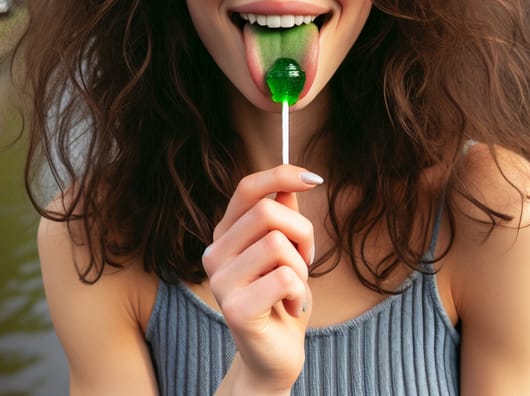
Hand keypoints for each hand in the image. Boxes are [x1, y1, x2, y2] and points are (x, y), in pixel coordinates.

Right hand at [203, 164, 321, 392]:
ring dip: (301, 268)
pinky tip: (291, 307)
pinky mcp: (234, 310)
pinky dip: (300, 293)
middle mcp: (215, 252)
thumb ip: (284, 216)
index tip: (314, 179)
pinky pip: (284, 278)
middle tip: (306, 258)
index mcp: (226, 232)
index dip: (281, 175)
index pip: (247, 188)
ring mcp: (220, 281)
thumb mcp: (288, 249)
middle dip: (302, 232)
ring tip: (295, 288)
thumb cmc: (282, 297)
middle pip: (267, 211)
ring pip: (277, 244)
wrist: (275, 354)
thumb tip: (291, 182)